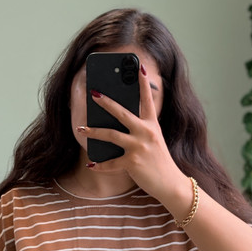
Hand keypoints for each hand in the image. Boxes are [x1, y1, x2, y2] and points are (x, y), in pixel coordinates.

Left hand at [84, 63, 187, 205]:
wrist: (170, 184)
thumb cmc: (159, 161)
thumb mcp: (153, 141)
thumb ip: (139, 130)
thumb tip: (114, 124)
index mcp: (152, 125)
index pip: (147, 99)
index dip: (142, 82)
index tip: (138, 66)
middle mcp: (146, 133)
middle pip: (122, 113)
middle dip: (106, 102)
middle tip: (94, 93)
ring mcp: (139, 147)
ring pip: (111, 135)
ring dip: (93, 132)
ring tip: (81, 129)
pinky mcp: (132, 163)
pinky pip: (111, 163)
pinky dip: (100, 165)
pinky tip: (91, 164)